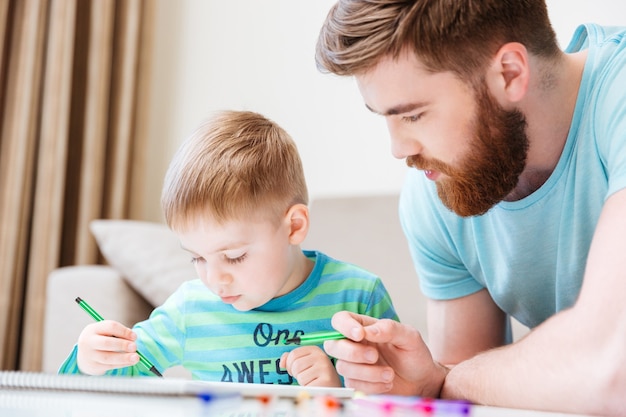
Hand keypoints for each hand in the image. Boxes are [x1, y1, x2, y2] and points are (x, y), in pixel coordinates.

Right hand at [76, 320, 139, 374]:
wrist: (85, 355)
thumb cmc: (101, 339)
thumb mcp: (106, 332)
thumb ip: (118, 334)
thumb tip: (133, 339)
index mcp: (93, 329)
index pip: (110, 327)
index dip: (124, 331)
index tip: (135, 337)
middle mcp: (89, 341)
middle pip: (106, 343)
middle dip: (122, 345)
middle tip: (134, 347)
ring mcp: (89, 355)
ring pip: (107, 357)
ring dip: (124, 358)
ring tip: (136, 358)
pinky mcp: (93, 366)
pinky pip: (109, 366)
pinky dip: (122, 364)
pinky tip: (130, 362)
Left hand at [280, 346, 341, 386]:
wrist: (332, 390)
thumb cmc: (316, 377)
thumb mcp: (305, 364)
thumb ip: (292, 360)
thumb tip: (282, 362)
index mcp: (315, 350)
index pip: (293, 354)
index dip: (290, 364)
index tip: (297, 370)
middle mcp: (321, 356)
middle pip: (295, 365)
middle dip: (296, 374)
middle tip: (305, 377)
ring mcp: (324, 368)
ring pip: (300, 376)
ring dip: (302, 382)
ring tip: (311, 382)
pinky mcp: (326, 381)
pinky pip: (306, 385)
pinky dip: (307, 388)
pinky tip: (315, 387)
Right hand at [324, 311, 446, 395]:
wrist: (422, 381)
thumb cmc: (414, 354)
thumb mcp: (409, 336)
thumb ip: (389, 329)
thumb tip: (367, 331)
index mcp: (364, 327)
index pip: (340, 320)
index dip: (344, 326)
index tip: (360, 335)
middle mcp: (355, 344)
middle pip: (333, 345)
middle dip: (352, 353)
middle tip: (375, 356)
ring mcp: (354, 364)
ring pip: (342, 367)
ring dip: (367, 372)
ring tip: (390, 374)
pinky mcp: (357, 382)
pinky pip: (353, 384)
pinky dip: (372, 386)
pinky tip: (387, 383)